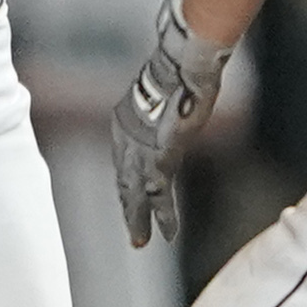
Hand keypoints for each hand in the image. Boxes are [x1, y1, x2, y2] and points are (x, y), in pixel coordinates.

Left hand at [106, 0, 233, 249]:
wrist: (181, 64)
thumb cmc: (179, 66)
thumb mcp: (167, 84)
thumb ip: (168, 96)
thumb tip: (182, 85)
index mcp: (125, 120)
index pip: (123, 159)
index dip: (127, 181)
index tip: (131, 197)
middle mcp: (126, 138)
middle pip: (124, 180)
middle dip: (129, 207)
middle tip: (132, 233)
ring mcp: (141, 150)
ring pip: (136, 194)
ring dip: (140, 220)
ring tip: (142, 241)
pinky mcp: (160, 159)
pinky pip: (158, 194)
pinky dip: (162, 216)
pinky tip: (165, 234)